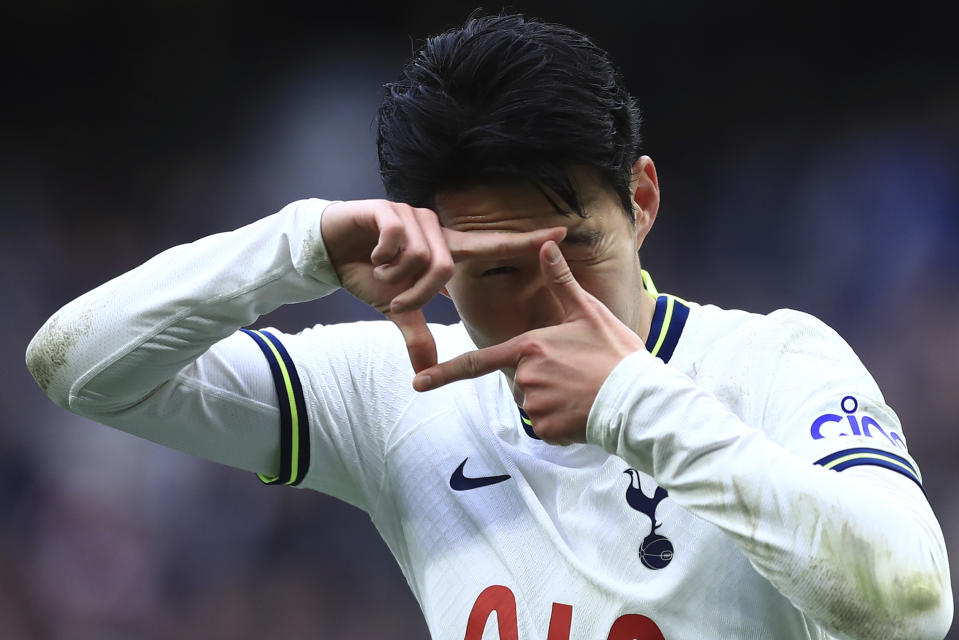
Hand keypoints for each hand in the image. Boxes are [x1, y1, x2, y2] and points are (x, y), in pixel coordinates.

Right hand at [321, 200, 566, 372]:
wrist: (329, 251)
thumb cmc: (369, 275)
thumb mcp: (395, 309)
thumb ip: (415, 333)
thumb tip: (424, 372)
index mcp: (445, 250)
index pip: (492, 244)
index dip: (526, 241)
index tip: (561, 235)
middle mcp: (436, 229)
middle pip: (445, 268)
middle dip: (418, 294)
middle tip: (397, 303)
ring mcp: (413, 217)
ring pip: (421, 256)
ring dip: (396, 278)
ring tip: (380, 275)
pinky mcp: (388, 210)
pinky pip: (398, 238)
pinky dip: (383, 256)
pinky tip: (372, 256)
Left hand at [412, 241, 645, 443]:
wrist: (639, 397)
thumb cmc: (615, 352)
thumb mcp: (588, 311)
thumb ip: (561, 281)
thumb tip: (546, 243)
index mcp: (529, 347)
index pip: (478, 361)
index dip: (444, 374)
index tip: (418, 383)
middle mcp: (525, 376)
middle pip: (519, 380)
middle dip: (540, 379)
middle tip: (576, 374)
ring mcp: (535, 405)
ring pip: (533, 403)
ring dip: (552, 400)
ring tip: (582, 391)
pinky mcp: (548, 430)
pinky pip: (547, 426)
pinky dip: (561, 422)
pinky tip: (583, 410)